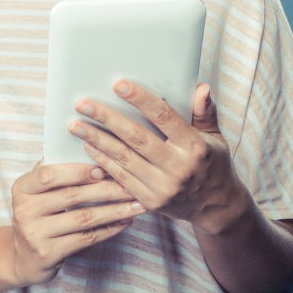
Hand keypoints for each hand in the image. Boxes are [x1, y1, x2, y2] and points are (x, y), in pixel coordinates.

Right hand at [8, 160, 145, 285]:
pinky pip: (86, 239)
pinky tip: (125, 222)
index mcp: (22, 188)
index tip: (103, 169)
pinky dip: (109, 229)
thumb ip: (54, 172)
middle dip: (105, 189)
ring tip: (136, 204)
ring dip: (114, 210)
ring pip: (83, 218)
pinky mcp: (48, 253)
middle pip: (71, 196)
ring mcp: (35, 234)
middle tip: (130, 186)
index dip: (77, 171)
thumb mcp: (36, 193)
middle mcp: (24, 210)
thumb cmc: (37, 215)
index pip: (49, 174)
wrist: (23, 258)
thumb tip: (89, 150)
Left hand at [68, 80, 248, 231]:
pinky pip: (121, 178)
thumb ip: (205, 112)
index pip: (164, 117)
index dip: (141, 100)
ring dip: (96, 140)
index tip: (118, 84)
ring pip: (124, 159)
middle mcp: (179, 167)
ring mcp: (164, 187)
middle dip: (107, 119)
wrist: (217, 208)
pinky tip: (88, 146)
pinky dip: (103, 162)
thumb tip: (201, 87)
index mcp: (194, 146)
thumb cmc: (213, 164)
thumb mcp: (215, 138)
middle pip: (136, 138)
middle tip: (82, 104)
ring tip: (75, 124)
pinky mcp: (151, 201)